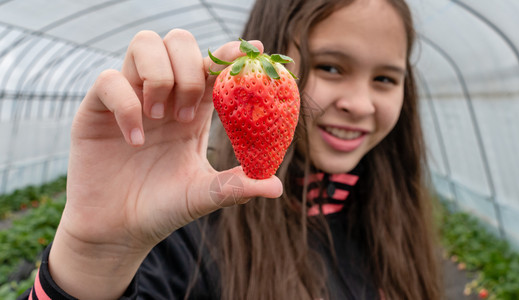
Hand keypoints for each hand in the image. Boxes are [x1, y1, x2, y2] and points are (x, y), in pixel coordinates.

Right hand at [48, 30, 281, 298]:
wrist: (120, 231)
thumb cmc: (164, 208)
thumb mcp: (203, 195)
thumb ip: (236, 186)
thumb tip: (277, 187)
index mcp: (194, 109)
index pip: (211, 64)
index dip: (228, 53)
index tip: (248, 52)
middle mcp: (164, 96)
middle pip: (179, 40)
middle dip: (190, 68)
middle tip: (188, 114)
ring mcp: (131, 98)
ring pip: (145, 44)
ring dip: (160, 75)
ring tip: (161, 117)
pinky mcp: (98, 109)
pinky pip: (110, 80)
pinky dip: (127, 105)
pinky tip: (136, 140)